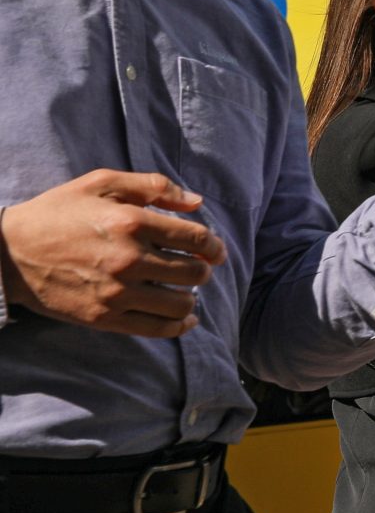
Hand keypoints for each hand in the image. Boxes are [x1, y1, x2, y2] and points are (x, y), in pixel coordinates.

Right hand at [0, 171, 226, 336]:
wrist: (8, 252)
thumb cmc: (57, 212)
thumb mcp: (101, 183)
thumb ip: (153, 186)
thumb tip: (196, 202)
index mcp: (131, 222)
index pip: (196, 238)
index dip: (214, 245)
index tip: (215, 250)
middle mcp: (128, 259)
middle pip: (193, 272)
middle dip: (204, 269)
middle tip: (199, 267)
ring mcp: (116, 291)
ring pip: (180, 303)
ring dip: (191, 297)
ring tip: (185, 290)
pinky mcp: (104, 317)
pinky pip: (156, 329)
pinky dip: (179, 326)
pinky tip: (185, 319)